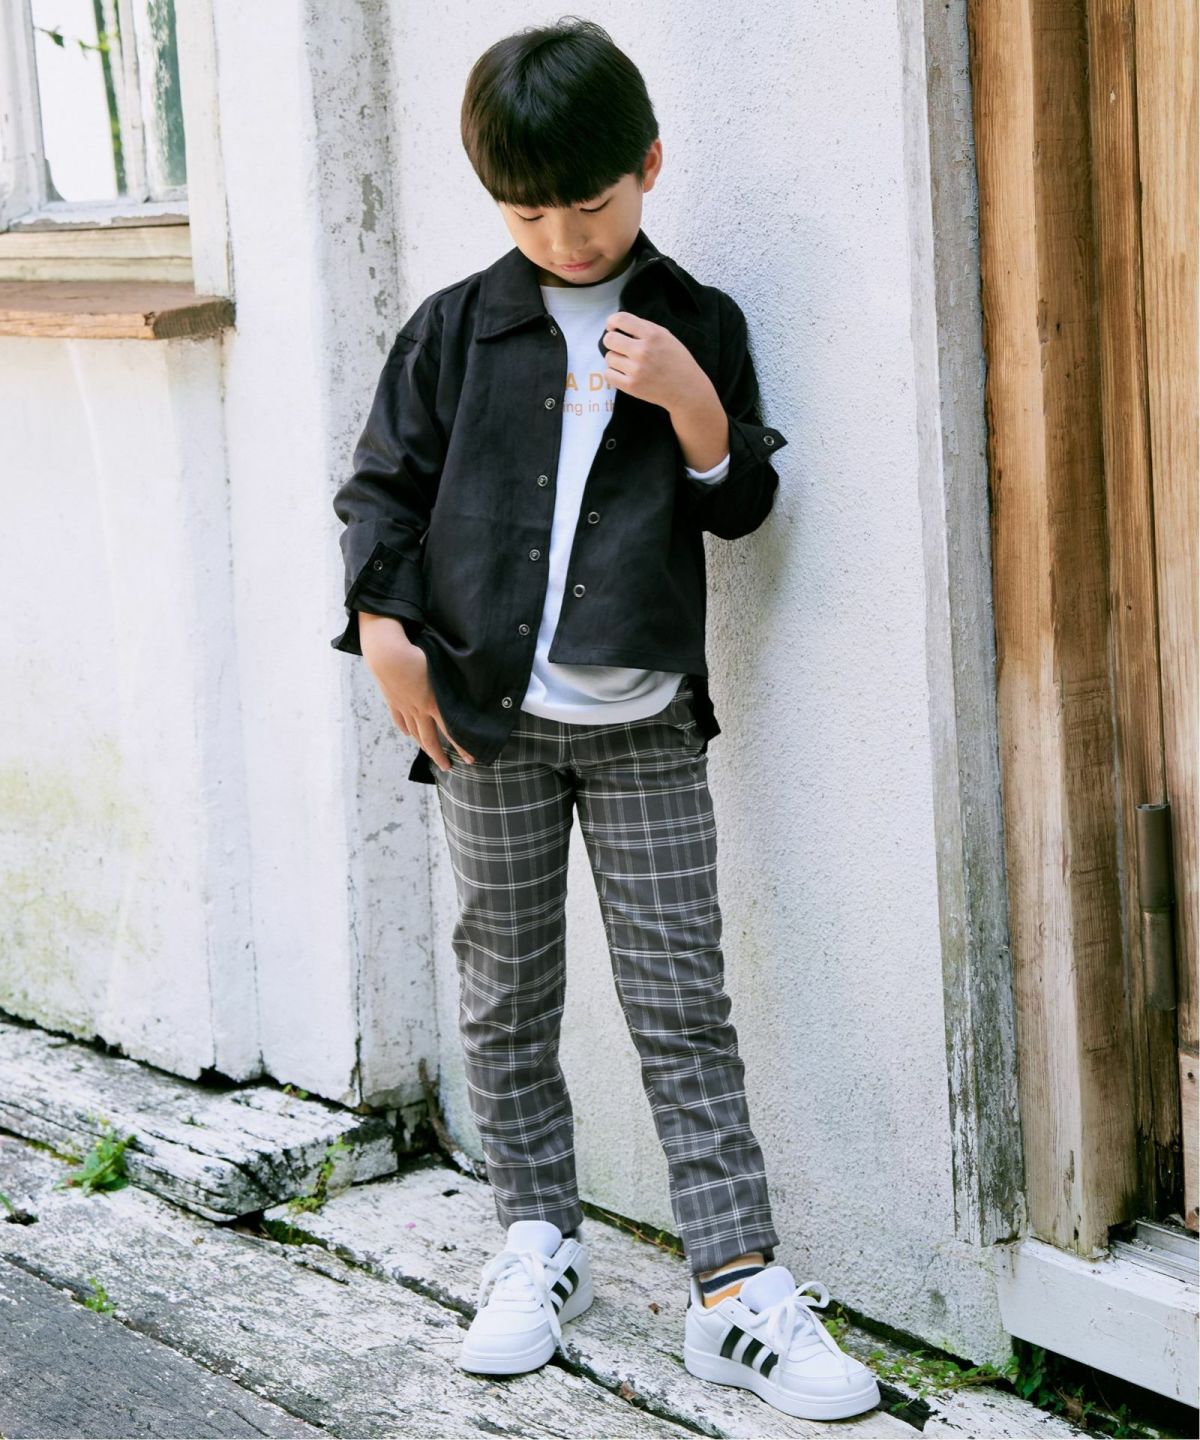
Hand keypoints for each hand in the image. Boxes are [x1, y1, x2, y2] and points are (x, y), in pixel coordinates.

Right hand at [358, 613, 475, 771]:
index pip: (451, 731)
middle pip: (430, 740)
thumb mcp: (441, 668)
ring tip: (431, 754)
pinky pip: (400, 721)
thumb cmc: (417, 654)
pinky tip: (409, 734)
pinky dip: (406, 730)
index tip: (470, 759)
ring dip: (424, 746)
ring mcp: (404, 707)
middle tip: (448, 767)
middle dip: (440, 756)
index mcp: (434, 703)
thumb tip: (471, 683)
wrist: (387, 654)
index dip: (461, 747)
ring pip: (415, 733)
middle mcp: (418, 709)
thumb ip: (453, 681)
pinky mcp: (393, 702)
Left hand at [601, 310, 709, 412]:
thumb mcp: (666, 337)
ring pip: (609, 357)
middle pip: (609, 339)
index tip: (612, 327)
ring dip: (615, 359)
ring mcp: (636, 370)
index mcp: (653, 335)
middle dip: (612, 341)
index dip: (612, 321)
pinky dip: (613, 374)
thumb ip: (644, 328)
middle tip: (619, 347)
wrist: (687, 389)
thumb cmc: (676, 361)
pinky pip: (608, 374)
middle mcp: (643, 351)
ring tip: (628, 363)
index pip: (621, 319)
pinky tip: (624, 373)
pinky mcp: (631, 386)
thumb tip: (619, 324)